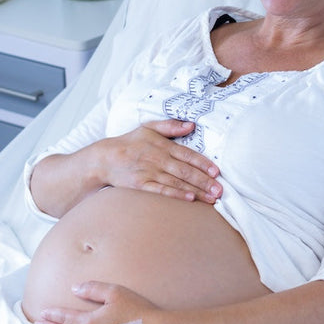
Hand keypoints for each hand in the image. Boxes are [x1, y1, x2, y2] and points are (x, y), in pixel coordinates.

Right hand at [98, 120, 220, 202]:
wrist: (104, 158)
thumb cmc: (130, 142)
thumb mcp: (148, 128)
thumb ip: (170, 126)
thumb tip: (192, 125)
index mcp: (162, 145)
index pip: (187, 154)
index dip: (203, 163)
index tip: (217, 172)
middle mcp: (158, 159)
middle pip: (186, 171)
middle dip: (204, 181)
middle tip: (220, 190)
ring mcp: (149, 172)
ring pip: (177, 182)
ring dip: (196, 191)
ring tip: (211, 198)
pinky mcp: (141, 185)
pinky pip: (161, 190)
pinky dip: (175, 194)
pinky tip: (189, 199)